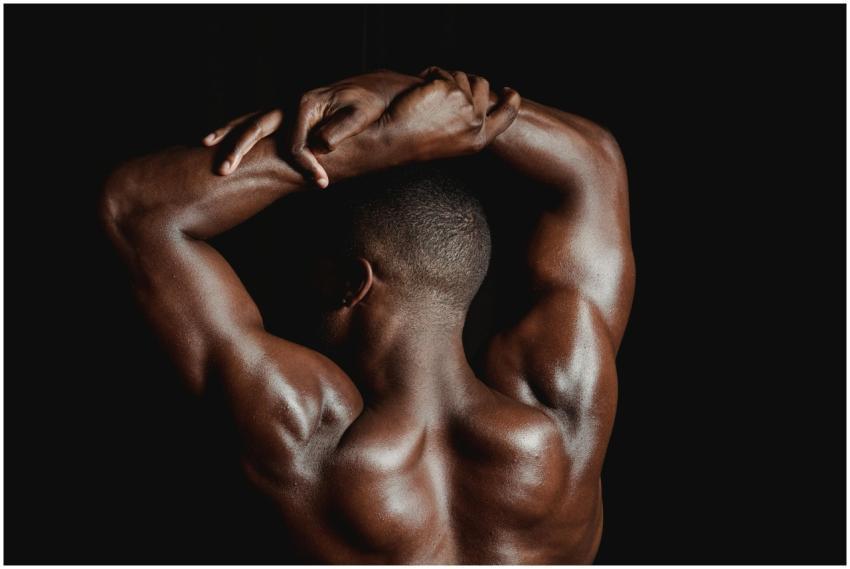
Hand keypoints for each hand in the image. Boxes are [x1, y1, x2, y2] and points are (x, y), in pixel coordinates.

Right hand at [202, 70, 421, 182]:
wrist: (372, 88)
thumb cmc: (370, 103)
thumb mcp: (363, 113)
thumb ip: (343, 129)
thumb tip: (322, 145)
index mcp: (307, 104)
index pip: (296, 142)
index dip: (305, 165)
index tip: (320, 184)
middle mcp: (289, 104)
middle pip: (256, 126)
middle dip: (238, 149)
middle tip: (223, 171)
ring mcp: (284, 108)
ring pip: (248, 120)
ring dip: (227, 134)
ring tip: (203, 146)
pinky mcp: (284, 115)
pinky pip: (254, 122)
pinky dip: (235, 131)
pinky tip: (219, 141)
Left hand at [383, 66, 520, 163]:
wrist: (394, 141)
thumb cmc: (417, 143)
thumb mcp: (453, 142)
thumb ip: (469, 124)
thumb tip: (475, 100)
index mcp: (479, 140)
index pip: (507, 115)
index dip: (511, 100)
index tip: (508, 90)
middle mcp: (475, 122)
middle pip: (482, 85)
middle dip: (465, 81)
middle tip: (446, 87)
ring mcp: (463, 104)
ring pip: (460, 76)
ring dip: (444, 78)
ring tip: (426, 94)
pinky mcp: (448, 88)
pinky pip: (440, 71)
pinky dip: (427, 75)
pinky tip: (417, 90)